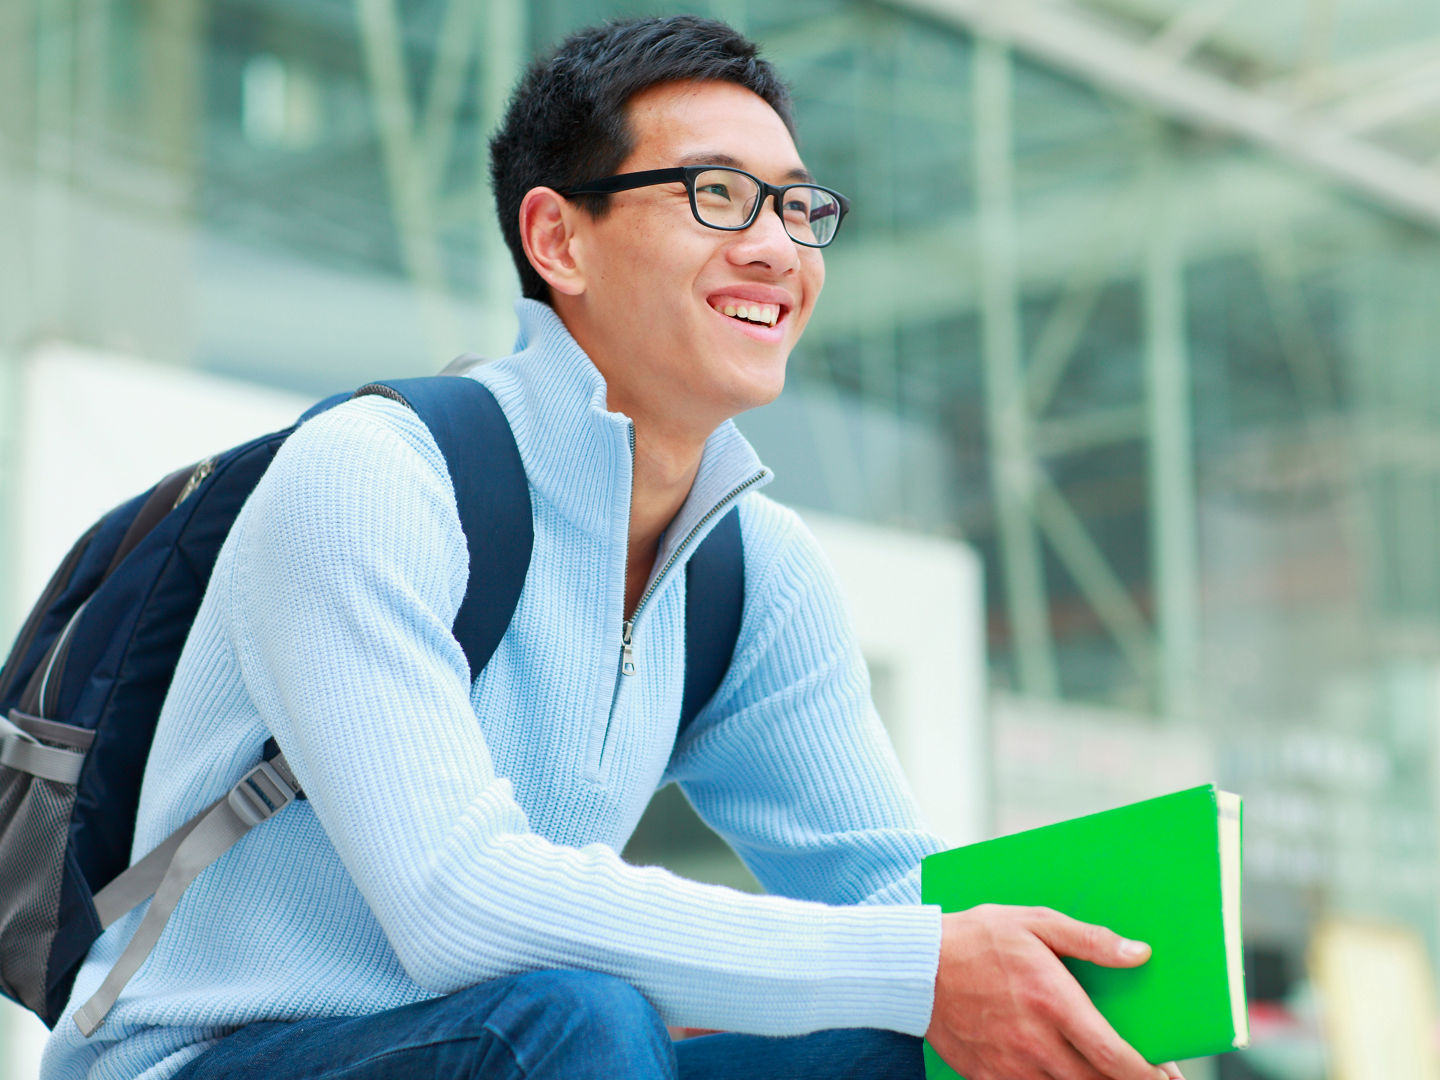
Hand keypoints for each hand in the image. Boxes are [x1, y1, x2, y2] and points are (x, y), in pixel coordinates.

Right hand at [926, 904, 1183, 1079]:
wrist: (915, 967)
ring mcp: (1010, 1066)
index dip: (1148, 1074)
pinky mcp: (989, 1077)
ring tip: (1106, 1074)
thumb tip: (1139, 953)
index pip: (1113, 1055)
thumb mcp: (1035, 922)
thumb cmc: (976, 938)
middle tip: (1152, 1079)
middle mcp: (1035, 1042)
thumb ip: (1090, 940)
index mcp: (1052, 1002)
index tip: (1169, 1077)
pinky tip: (1058, 1072)